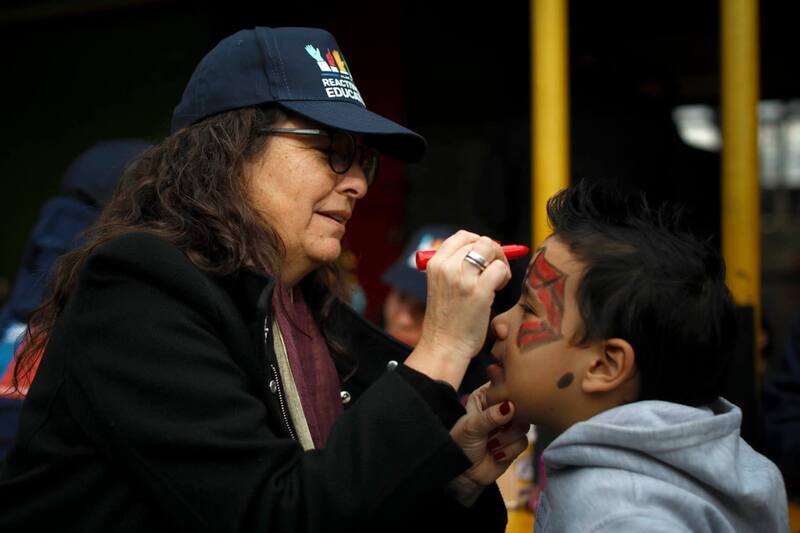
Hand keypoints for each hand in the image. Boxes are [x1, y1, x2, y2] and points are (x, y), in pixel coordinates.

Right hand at [406, 231, 510, 388]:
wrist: (443, 346)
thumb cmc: (446, 320)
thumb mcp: (441, 286)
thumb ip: (456, 267)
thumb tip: (485, 249)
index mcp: (435, 264)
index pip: (462, 236)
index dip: (478, 242)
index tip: (485, 257)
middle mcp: (447, 267)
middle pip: (480, 241)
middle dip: (493, 253)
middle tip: (493, 271)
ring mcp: (463, 279)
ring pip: (491, 251)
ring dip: (500, 263)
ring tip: (495, 281)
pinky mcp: (479, 292)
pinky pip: (500, 269)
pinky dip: (504, 277)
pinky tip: (497, 290)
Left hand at [447, 387, 529, 505]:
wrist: (464, 474)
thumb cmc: (461, 445)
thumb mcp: (472, 427)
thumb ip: (490, 416)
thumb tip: (510, 406)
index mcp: (484, 398)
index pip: (502, 385)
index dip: (506, 394)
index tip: (504, 406)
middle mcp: (499, 410)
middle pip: (519, 406)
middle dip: (508, 421)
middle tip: (497, 429)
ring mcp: (508, 427)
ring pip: (523, 426)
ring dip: (505, 439)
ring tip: (490, 444)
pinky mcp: (515, 443)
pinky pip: (523, 442)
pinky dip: (507, 450)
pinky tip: (495, 454)